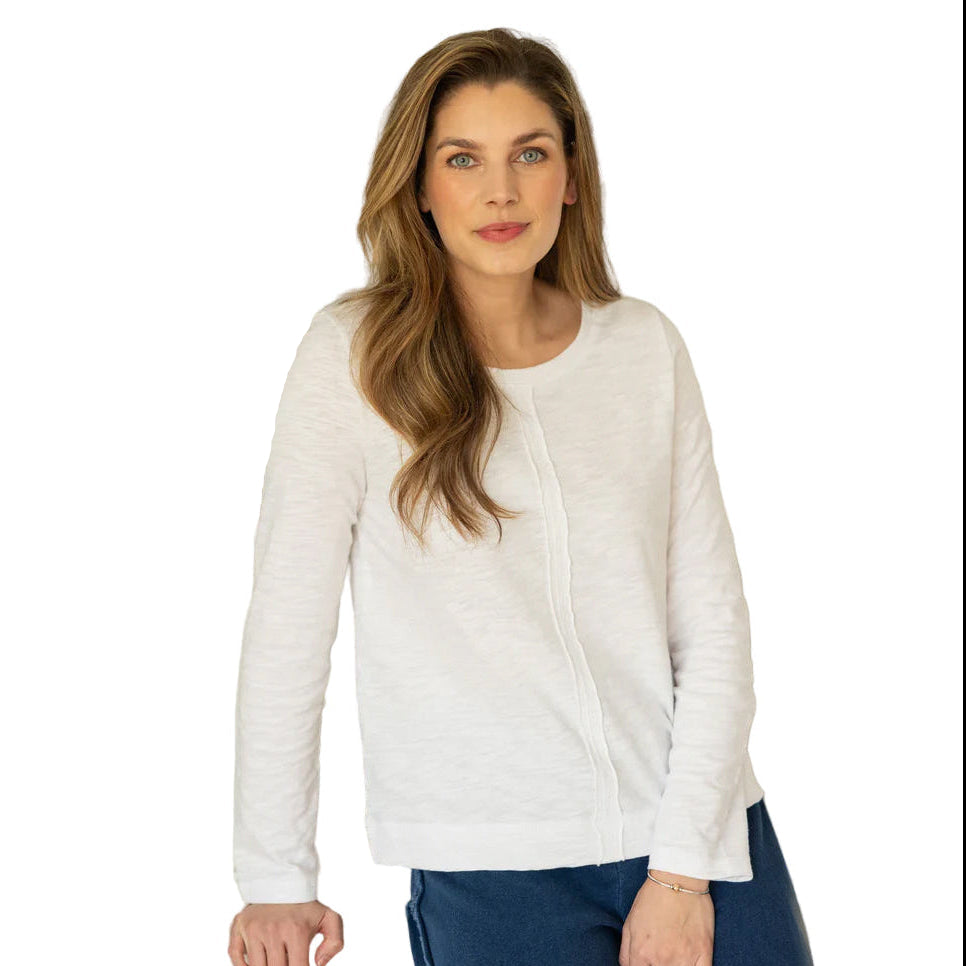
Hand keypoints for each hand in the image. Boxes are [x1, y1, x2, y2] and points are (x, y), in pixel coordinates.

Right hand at [228, 900, 343, 965]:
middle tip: (288, 958)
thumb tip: (318, 964)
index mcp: (296, 931)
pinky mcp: (238, 927)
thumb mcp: (328, 918)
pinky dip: (245, 965)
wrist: (282, 878)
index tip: (302, 964)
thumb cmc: (305, 906)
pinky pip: (236, 960)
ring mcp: (252, 930)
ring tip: (275, 957)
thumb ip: (335, 942)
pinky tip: (259, 959)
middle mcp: (272, 931)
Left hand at [619, 873, 713, 965]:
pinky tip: (689, 962)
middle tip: (662, 954)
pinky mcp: (704, 952)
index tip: (646, 962)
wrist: (677, 878)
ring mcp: (684, 958)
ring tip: (674, 957)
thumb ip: (627, 952)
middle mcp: (662, 960)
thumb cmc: (653, 898)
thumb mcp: (630, 923)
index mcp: (642, 954)